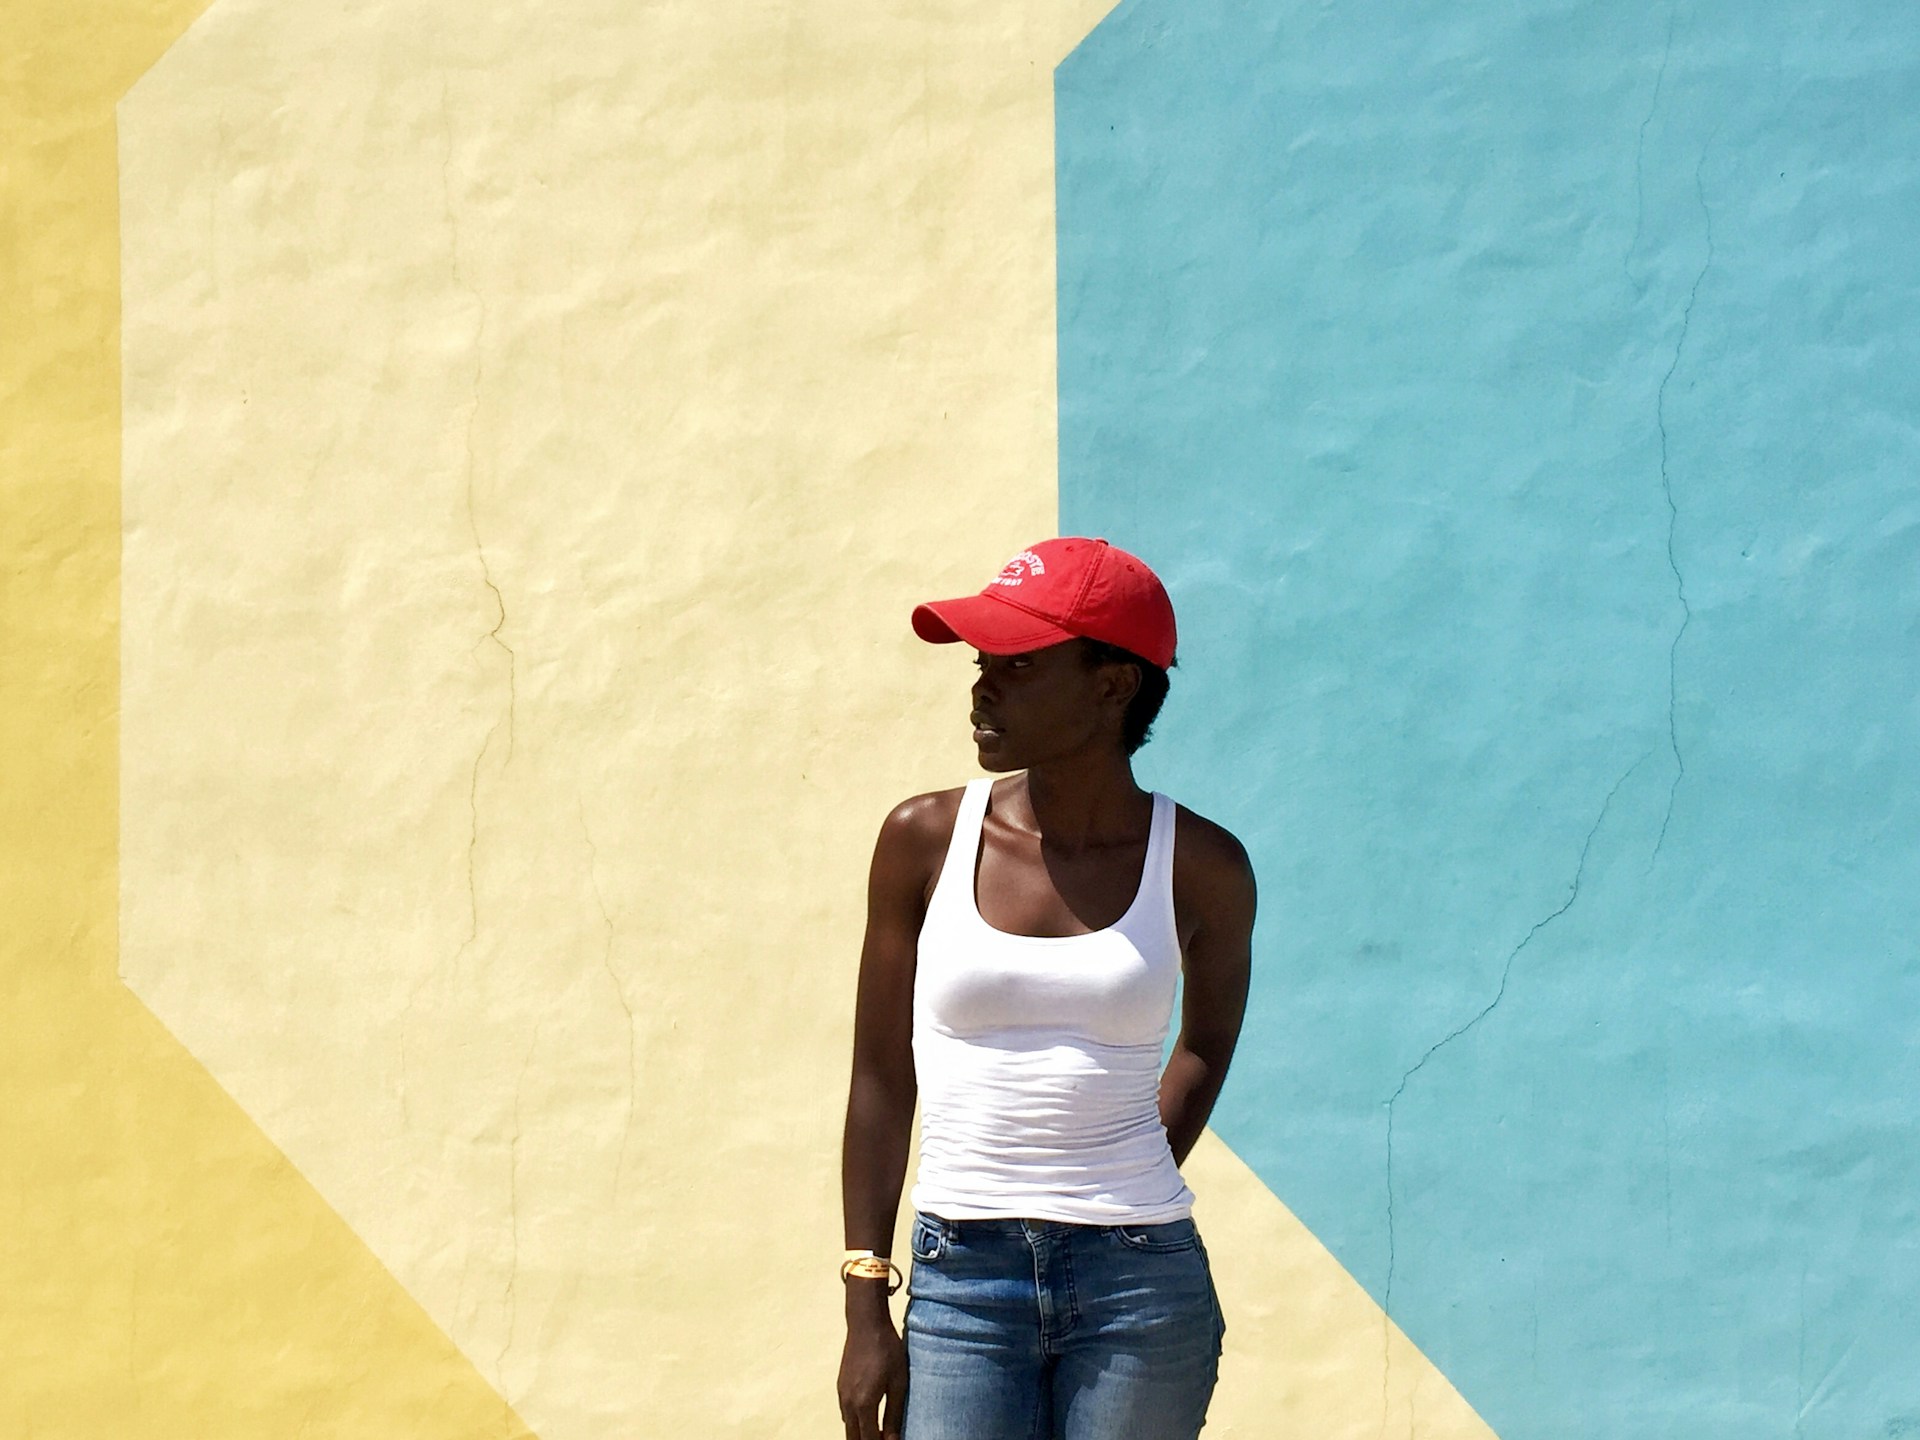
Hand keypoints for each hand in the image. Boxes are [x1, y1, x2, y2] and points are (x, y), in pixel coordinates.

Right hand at [838, 1316, 907, 1439]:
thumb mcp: (898, 1383)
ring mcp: (841, 1394)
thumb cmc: (887, 1351)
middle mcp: (848, 1403)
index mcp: (864, 1404)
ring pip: (848, 1426)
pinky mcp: (840, 1386)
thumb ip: (894, 1415)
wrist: (866, 1323)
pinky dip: (855, 1422)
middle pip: (854, 1438)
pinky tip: (868, 1418)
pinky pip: (845, 1414)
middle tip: (883, 1439)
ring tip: (877, 1433)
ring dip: (860, 1434)